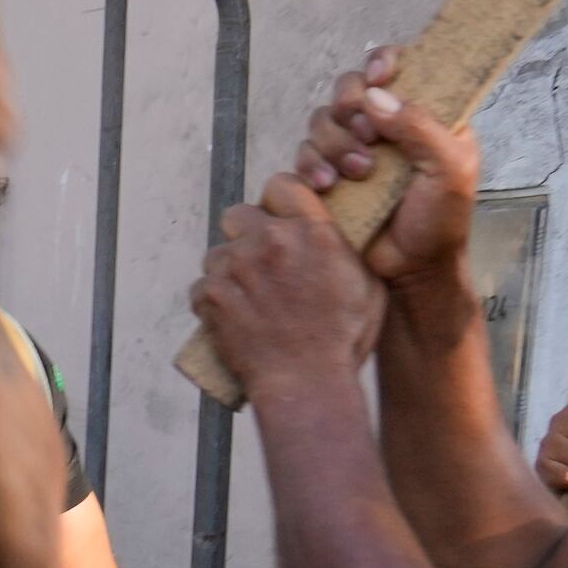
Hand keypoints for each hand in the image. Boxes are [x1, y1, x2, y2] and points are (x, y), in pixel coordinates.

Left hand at [186, 171, 389, 409]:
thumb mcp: (366, 285)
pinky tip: (233, 319)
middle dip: (245, 234)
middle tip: (258, 263)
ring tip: (248, 301)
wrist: (306, 382)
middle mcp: (271, 241)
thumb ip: (343, 249)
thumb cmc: (342, 340)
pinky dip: (212, 302)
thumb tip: (329, 232)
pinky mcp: (211, 294)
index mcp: (312, 232)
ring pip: (218, 253)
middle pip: (239, 214)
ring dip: (228, 272)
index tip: (278, 218)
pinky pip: (202, 287)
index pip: (282, 185)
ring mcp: (237, 267)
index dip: (277, 201)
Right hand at [291, 48, 483, 318]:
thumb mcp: (449, 170)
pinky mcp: (327, 175)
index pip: (398, 67)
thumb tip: (376, 96)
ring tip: (359, 174)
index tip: (379, 76)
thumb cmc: (440, 222)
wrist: (410, 272)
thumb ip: (420, 127)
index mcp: (423, 115)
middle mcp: (386, 126)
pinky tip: (329, 187)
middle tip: (369, 136)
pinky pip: (304, 154)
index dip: (382, 63)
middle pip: (349, 88)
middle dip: (352, 109)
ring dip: (336, 143)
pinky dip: (312, 166)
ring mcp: (353, 149)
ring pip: (323, 120)